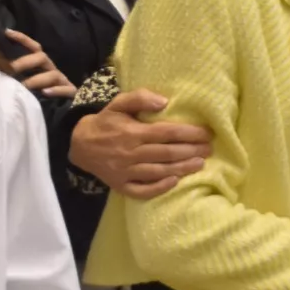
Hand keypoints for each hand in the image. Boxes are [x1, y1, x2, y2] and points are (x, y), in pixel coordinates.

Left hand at [5, 29, 74, 97]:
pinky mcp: (71, 94)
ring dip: (36, 80)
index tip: (6, 33)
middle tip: (10, 70)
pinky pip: (66, 90)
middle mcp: (52, 70)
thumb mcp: (27, 86)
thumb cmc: (39, 99)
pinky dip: (56, 90)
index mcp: (42, 66)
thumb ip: (16, 78)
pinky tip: (45, 93)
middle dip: (24, 62)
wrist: (67, 113)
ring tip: (24, 86)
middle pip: (41, 58)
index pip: (34, 48)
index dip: (22, 39)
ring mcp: (62, 82)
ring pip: (52, 74)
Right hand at [69, 89, 213, 199]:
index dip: (188, 133)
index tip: (206, 133)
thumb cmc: (105, 122)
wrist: (79, 144)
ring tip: (200, 164)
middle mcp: (131, 153)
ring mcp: (126, 171)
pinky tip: (174, 182)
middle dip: (191, 151)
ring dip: (181, 168)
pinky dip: (158, 188)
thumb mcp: (118, 103)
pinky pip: (141, 190)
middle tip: (209, 150)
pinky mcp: (120, 185)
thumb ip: (140, 98)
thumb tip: (164, 102)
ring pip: (158, 172)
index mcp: (133, 132)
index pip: (166, 133)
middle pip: (167, 153)